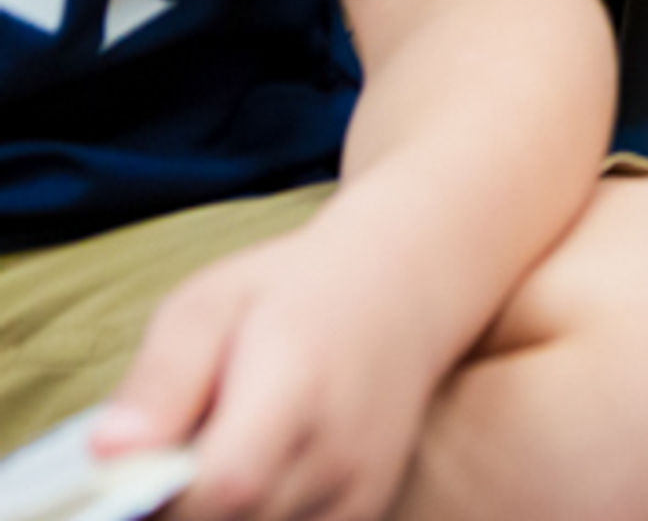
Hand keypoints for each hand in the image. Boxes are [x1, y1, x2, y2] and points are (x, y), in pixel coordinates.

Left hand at [93, 223, 444, 520]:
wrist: (404, 287)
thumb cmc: (289, 290)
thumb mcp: (209, 304)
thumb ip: (161, 378)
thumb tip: (106, 453)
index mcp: (298, 382)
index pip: (227, 486)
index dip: (163, 500)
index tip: (128, 475)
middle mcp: (341, 446)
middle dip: (179, 508)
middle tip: (166, 460)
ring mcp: (360, 484)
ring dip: (216, 514)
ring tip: (212, 455)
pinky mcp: (365, 508)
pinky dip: (252, 517)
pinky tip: (250, 472)